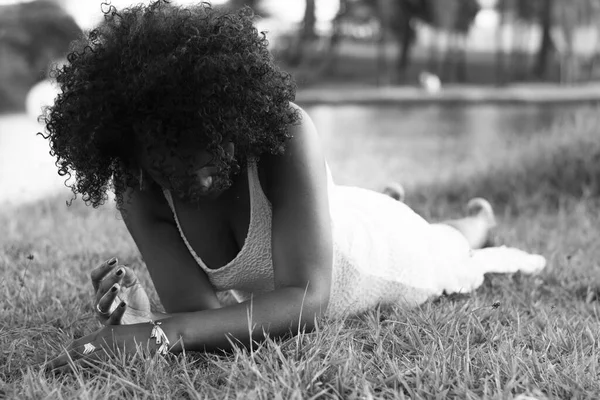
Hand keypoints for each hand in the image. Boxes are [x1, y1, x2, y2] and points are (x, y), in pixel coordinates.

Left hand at [45, 323, 168, 371]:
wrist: (165, 332)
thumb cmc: (149, 334)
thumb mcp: (126, 334)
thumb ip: (111, 340)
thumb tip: (98, 351)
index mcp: (106, 333)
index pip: (78, 345)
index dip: (63, 354)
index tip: (52, 362)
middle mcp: (105, 339)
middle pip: (76, 352)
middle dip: (58, 362)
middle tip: (44, 370)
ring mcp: (111, 349)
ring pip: (83, 361)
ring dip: (67, 369)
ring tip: (52, 374)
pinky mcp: (120, 356)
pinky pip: (98, 367)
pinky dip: (85, 372)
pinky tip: (77, 377)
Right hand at [91, 258, 151, 324]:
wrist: (145, 320)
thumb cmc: (135, 301)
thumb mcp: (133, 285)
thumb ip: (128, 275)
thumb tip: (122, 266)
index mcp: (103, 290)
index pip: (97, 277)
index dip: (103, 268)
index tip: (114, 260)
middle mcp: (101, 301)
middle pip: (101, 288)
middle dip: (110, 278)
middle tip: (120, 271)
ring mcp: (106, 314)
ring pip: (102, 304)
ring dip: (109, 294)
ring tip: (117, 286)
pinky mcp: (114, 325)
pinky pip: (113, 318)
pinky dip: (118, 311)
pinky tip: (124, 303)